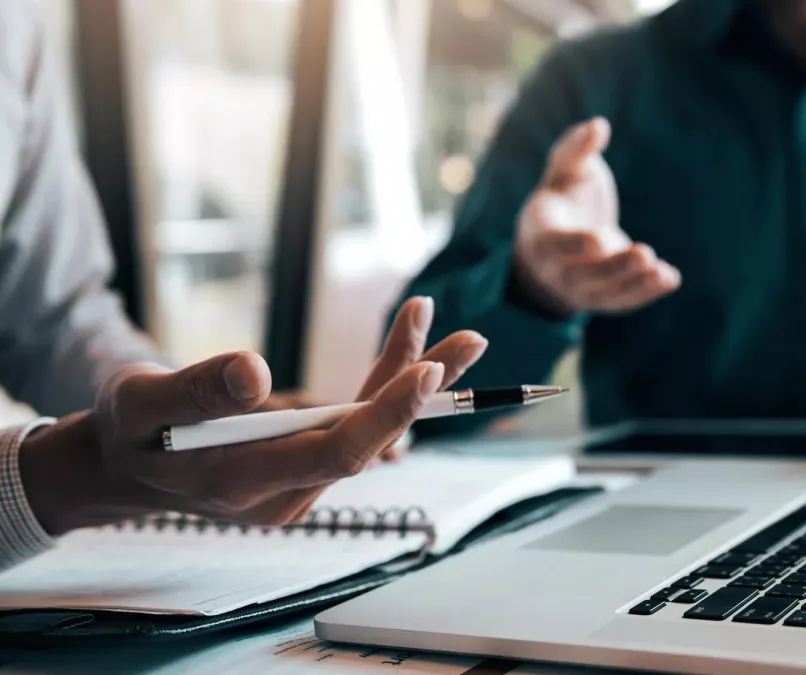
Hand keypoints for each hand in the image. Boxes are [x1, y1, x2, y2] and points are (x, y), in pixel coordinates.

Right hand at [18, 297, 486, 535]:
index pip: (333, 454)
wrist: (124, 466)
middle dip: (421, 388)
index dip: (383, 414)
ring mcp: (298, 482)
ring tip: (460, 333)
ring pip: (368, 429)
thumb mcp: (141, 400)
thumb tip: (256, 371)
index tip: (425, 371)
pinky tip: (413, 346)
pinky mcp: (305, 464)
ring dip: (411, 377)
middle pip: (368, 439)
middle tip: (473, 340)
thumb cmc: (130, 429)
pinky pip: (354, 423)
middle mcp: (283, 493)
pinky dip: (384, 384)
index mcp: (242, 483)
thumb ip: (196, 389)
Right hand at [513, 117, 680, 315]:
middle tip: (644, 254)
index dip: (577, 245)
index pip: (556, 245)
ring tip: (660, 271)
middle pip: (583, 276)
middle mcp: (556, 268)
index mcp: (542, 234)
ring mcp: (580, 289)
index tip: (601, 239)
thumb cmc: (564, 197)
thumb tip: (599, 126)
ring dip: (634, 284)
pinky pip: (624, 301)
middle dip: (614, 268)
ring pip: (605, 293)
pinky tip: (670, 278)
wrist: (556, 243)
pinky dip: (646, 293)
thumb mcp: (564, 170)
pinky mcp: (604, 299)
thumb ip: (576, 149)